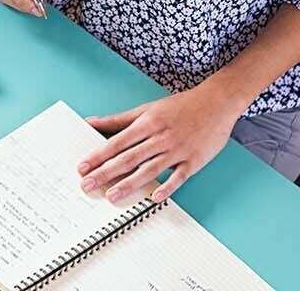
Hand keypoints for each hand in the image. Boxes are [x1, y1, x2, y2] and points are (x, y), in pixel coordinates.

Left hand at [78, 82, 245, 204]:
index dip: (99, 155)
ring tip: (112, 196)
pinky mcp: (194, 161)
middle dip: (106, 173)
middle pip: (129, 158)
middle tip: (88, 185)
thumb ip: (119, 119)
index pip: (117, 142)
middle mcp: (160, 137)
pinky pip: (178, 177)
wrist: (216, 102)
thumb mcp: (147, 108)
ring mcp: (177, 150)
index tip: (82, 167)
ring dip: (130, 184)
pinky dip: (167, 187)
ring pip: (150, 169)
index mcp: (147, 123)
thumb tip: (91, 122)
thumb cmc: (180, 106)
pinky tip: (153, 198)